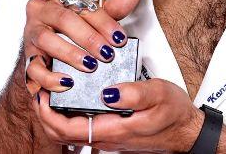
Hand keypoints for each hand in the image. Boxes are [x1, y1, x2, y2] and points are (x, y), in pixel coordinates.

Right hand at [23, 0, 141, 96]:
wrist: (51, 47)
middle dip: (89, 37)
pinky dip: (49, 77)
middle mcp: (40, 10)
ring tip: (90, 66)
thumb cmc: (75, 26)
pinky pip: (34, 68)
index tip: (119, 37)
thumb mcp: (95, 16)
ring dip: (70, 54)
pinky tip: (66, 83)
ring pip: (47, 40)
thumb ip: (113, 7)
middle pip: (64, 19)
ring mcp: (31, 33)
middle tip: (107, 53)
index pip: (81, 2)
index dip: (102, 20)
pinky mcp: (27, 57)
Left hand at [35, 78, 202, 152]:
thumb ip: (134, 93)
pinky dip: (66, 116)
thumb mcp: (159, 95)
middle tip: (38, 89)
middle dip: (43, 114)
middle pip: (61, 134)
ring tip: (49, 90)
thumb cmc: (174, 115)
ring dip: (53, 115)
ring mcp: (107, 137)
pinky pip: (80, 129)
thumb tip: (109, 91)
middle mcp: (106, 137)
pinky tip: (69, 98)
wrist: (186, 132)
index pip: (68, 128)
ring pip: (68, 133)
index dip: (47, 113)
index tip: (41, 93)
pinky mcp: (110, 133)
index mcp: (114, 129)